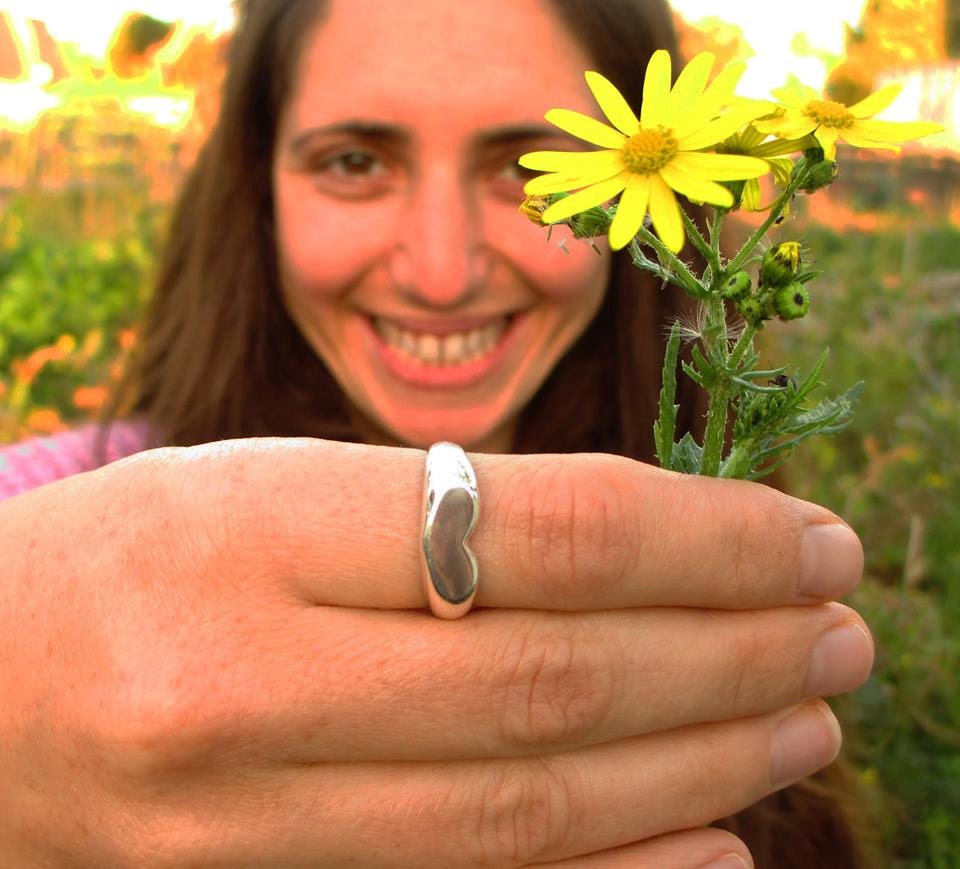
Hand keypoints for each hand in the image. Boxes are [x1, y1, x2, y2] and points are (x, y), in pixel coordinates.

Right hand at [0, 439, 870, 866]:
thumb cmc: (127, 558)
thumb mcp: (264, 484)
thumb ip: (440, 524)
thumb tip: (633, 558)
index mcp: (252, 530)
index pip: (542, 526)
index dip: (708, 535)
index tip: (812, 534)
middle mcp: (247, 683)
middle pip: (562, 674)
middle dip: (737, 650)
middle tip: (847, 627)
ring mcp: (248, 823)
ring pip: (536, 802)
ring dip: (706, 756)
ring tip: (811, 715)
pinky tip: (723, 843)